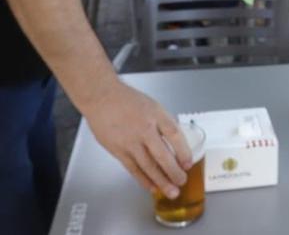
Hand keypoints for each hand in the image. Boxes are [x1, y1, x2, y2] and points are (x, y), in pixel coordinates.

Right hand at [83, 82, 191, 198]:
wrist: (101, 97)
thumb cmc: (126, 100)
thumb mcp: (152, 105)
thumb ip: (164, 123)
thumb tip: (177, 142)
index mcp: (156, 115)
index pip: (175, 135)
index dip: (184, 152)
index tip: (188, 163)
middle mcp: (144, 128)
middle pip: (162, 155)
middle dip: (174, 172)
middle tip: (182, 181)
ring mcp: (130, 141)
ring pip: (148, 166)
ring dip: (161, 181)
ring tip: (171, 191)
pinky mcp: (117, 150)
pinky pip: (133, 168)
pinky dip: (143, 179)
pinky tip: (152, 186)